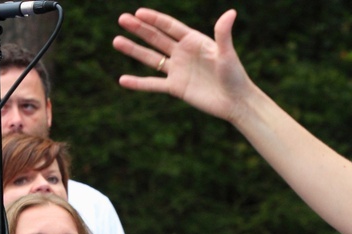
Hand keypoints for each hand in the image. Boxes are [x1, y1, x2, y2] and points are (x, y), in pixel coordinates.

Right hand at [113, 8, 253, 125]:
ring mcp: (177, 70)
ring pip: (151, 58)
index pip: (170, 27)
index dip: (154, 19)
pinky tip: (122, 80)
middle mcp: (183, 53)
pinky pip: (153, 84)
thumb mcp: (227, 54)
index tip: (138, 13)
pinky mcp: (175, 87)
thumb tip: (230, 13)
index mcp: (194, 41)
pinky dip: (138, 83)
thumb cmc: (235, 75)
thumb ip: (223, 34)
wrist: (235, 101)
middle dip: (139, 29)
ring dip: (133, 50)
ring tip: (116, 41)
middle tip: (122, 20)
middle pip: (156, 38)